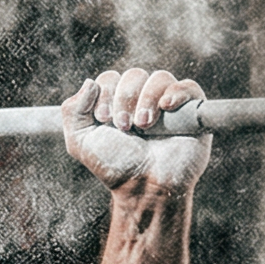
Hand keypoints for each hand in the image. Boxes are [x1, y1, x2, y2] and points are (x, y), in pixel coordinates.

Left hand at [63, 68, 212, 193]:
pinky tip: (166, 107)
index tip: (104, 119)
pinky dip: (177, 91)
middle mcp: (142, 98)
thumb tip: (89, 82)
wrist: (145, 188)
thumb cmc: (115, 166)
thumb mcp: (80, 142)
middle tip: (124, 126)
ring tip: (144, 126)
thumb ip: (72, 111)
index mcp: (117, 101)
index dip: (105, 92)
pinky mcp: (192, 112)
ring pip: (159, 78)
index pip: (110, 78)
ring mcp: (168, 104)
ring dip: (147, 98)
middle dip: (124, 99)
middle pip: (134, 75)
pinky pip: (189, 87)